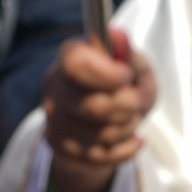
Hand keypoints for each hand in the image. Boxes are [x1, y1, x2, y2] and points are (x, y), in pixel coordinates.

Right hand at [41, 28, 155, 191]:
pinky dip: (126, 148)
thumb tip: (118, 35)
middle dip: (127, 107)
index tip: (126, 76)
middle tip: (135, 101)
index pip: (76, 64)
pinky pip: (100, 156)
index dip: (107, 74)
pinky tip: (133, 139)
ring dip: (128, 128)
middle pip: (93, 106)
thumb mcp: (137, 69)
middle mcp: (54, 87)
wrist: (114, 124)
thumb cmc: (126, 89)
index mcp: (69, 58)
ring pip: (99, 135)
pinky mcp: (60, 145)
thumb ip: (130, 55)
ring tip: (130, 118)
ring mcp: (54, 119)